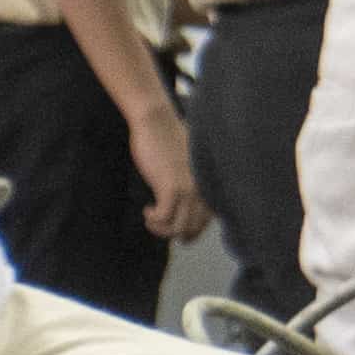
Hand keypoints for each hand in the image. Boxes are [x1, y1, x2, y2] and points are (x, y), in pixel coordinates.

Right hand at [128, 98, 208, 242]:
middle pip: (192, 230)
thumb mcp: (186, 164)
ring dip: (161, 229)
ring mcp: (188, 190)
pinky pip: (163, 218)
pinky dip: (153, 219)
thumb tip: (184, 202)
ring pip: (178, 228)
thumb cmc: (168, 138)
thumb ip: (191, 181)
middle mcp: (202, 190)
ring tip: (151, 218)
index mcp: (208, 184)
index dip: (188, 229)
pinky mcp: (170, 188)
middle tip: (158, 224)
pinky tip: (147, 210)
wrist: (156, 121)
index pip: (206, 222)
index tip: (172, 224)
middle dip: (173, 233)